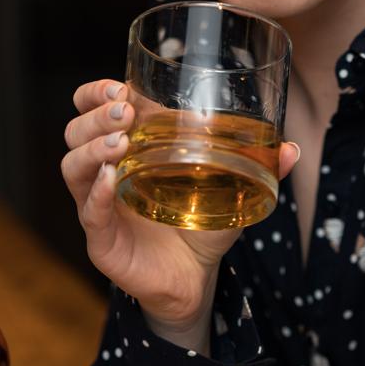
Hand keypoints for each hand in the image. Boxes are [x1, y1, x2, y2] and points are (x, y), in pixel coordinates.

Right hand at [61, 79, 299, 333]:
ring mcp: (98, 206)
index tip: (121, 86)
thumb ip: (258, 167)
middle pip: (74, 132)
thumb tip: (292, 149)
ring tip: (120, 143)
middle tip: (124, 111)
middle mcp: (104, 172)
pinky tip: (112, 181)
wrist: (196, 279)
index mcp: (127, 149)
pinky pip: (89, 213)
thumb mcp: (231, 190)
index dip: (96, 92)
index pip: (90, 108)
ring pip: (72, 168)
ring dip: (93, 149)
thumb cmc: (203, 224)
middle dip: (95, 116)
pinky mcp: (101, 240)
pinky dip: (97, 195)